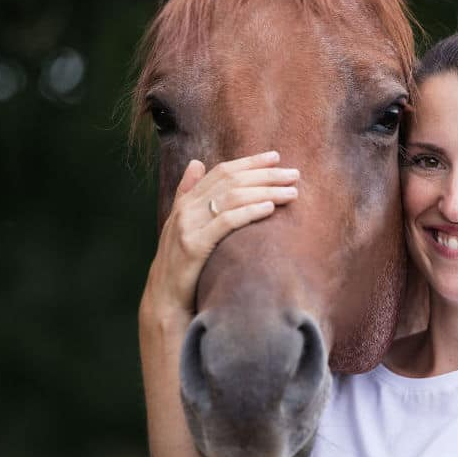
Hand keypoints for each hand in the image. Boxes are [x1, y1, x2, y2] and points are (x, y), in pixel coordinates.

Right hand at [140, 151, 299, 326]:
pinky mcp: (193, 246)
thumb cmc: (179, 264)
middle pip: (231, 181)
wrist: (163, 299)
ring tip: (291, 192)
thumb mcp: (180, 225)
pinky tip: (269, 208)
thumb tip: (196, 163)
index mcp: (185, 201)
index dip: (249, 162)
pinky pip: (226, 222)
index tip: (276, 157)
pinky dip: (249, 211)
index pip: (221, 172)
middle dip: (265, 175)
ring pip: (232, 197)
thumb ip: (188, 193)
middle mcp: (186, 209)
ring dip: (266, 191)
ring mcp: (188, 226)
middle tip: (294, 174)